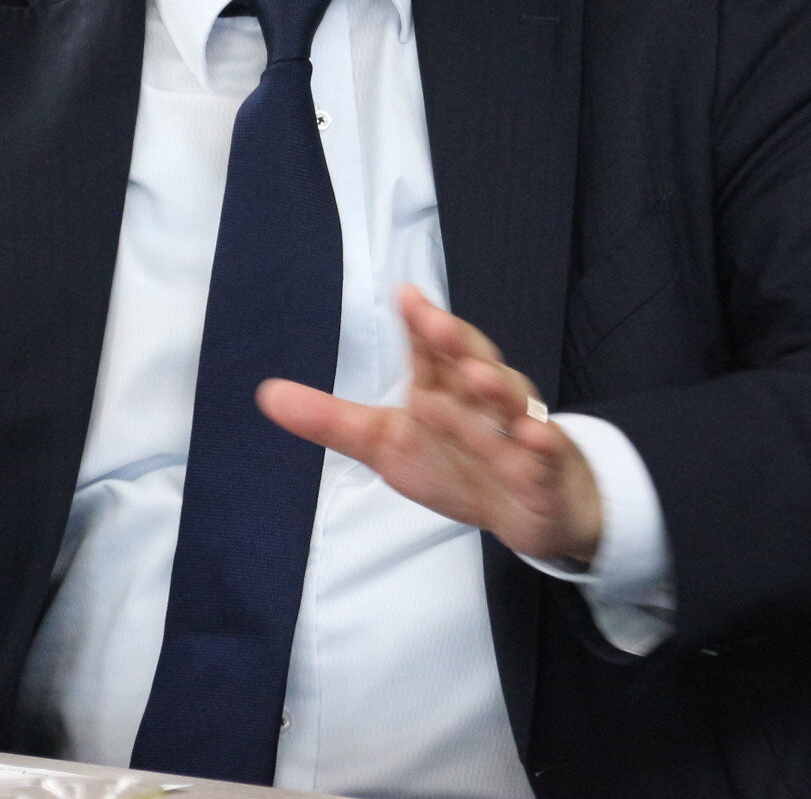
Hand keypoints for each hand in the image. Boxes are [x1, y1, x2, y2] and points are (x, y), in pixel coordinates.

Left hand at [256, 285, 603, 564]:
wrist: (530, 512)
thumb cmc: (458, 465)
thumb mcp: (387, 445)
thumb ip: (332, 420)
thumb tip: (266, 394)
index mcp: (446, 385)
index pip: (432, 348)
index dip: (421, 323)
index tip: (405, 296)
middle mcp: (484, 398)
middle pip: (472, 361)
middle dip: (455, 342)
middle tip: (433, 323)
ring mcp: (518, 431)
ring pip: (507, 403)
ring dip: (494, 388)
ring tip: (472, 377)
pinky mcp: (543, 469)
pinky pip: (544, 453)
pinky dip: (540, 443)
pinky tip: (532, 437)